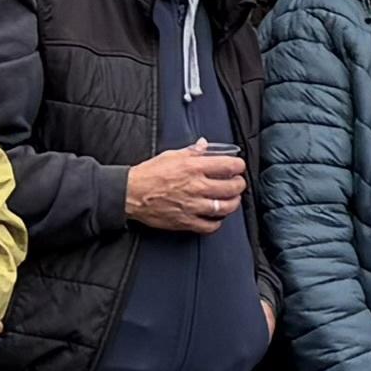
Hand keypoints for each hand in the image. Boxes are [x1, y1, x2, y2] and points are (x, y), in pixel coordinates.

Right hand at [122, 143, 245, 233]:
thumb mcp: (171, 155)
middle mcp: (197, 187)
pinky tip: (215, 216)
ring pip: (225, 208)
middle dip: (239, 184)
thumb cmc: (149, 173)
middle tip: (238, 183)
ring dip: (232, 203)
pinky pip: (210, 226)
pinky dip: (216, 222)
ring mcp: (193, 206)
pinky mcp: (186, 221)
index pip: (229, 165)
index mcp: (194, 167)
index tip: (238, 167)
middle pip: (232, 187)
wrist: (131, 194)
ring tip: (231, 200)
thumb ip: (192, 151)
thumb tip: (204, 144)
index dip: (239, 166)